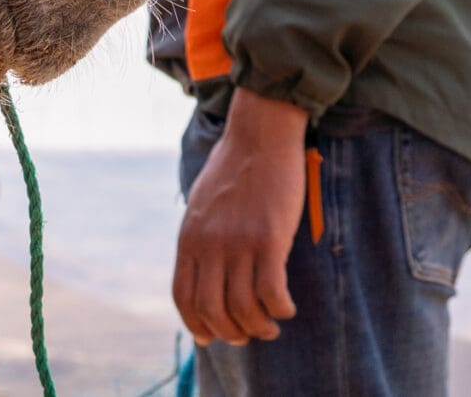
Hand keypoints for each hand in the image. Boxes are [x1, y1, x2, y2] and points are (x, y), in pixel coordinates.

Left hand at [173, 92, 306, 345]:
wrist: (260, 133)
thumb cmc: (235, 167)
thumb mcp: (202, 204)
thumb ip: (200, 238)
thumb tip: (203, 271)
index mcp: (189, 238)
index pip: (184, 297)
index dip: (196, 325)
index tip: (211, 337)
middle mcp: (209, 244)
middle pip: (213, 310)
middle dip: (231, 333)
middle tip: (248, 335)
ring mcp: (238, 242)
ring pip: (244, 308)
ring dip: (259, 327)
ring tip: (271, 326)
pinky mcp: (269, 238)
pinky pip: (272, 292)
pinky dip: (280, 309)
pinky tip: (286, 308)